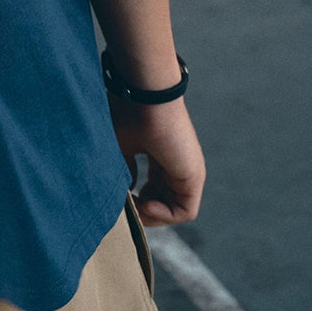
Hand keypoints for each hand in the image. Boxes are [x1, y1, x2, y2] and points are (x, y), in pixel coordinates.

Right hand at [109, 97, 205, 225]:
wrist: (144, 94)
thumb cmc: (128, 112)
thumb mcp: (119, 147)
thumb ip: (124, 172)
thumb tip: (123, 195)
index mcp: (160, 155)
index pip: (153, 188)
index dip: (134, 198)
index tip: (117, 195)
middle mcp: (176, 164)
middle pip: (163, 201)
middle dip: (142, 210)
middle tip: (125, 206)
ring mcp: (187, 171)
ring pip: (174, 209)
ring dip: (151, 215)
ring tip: (133, 206)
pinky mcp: (194, 177)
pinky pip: (185, 211)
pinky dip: (164, 216)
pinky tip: (144, 204)